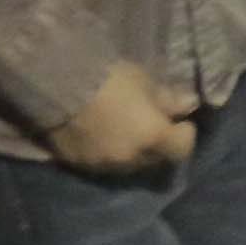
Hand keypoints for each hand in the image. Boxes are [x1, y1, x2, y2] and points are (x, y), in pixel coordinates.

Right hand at [44, 59, 197, 174]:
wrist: (57, 87)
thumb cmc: (108, 79)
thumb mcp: (144, 82)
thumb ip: (167, 99)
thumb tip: (188, 106)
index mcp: (152, 138)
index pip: (182, 149)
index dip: (184, 134)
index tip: (180, 121)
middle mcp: (131, 159)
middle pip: (155, 159)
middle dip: (159, 144)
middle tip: (152, 125)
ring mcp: (103, 165)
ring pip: (128, 164)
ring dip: (133, 152)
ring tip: (126, 132)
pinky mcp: (78, 165)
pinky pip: (102, 164)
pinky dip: (108, 154)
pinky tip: (102, 137)